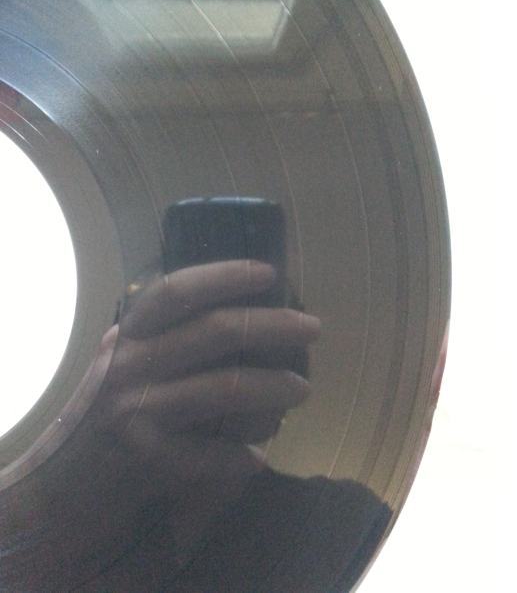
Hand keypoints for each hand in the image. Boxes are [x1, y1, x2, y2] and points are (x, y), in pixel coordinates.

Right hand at [103, 259, 320, 484]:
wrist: (61, 484)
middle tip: (312, 327)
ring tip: (303, 389)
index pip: (178, 291)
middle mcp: (131, 365)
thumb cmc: (101, 415)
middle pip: (216, 331)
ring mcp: (138, 411)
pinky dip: (242, 454)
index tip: (269, 272)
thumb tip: (236, 313)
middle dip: (274, 325)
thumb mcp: (122, 363)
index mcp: (129, 335)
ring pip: (226, 388)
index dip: (225, 275)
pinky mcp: (146, 459)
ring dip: (274, 388)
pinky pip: (213, 453)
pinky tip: (257, 456)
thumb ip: (162, 338)